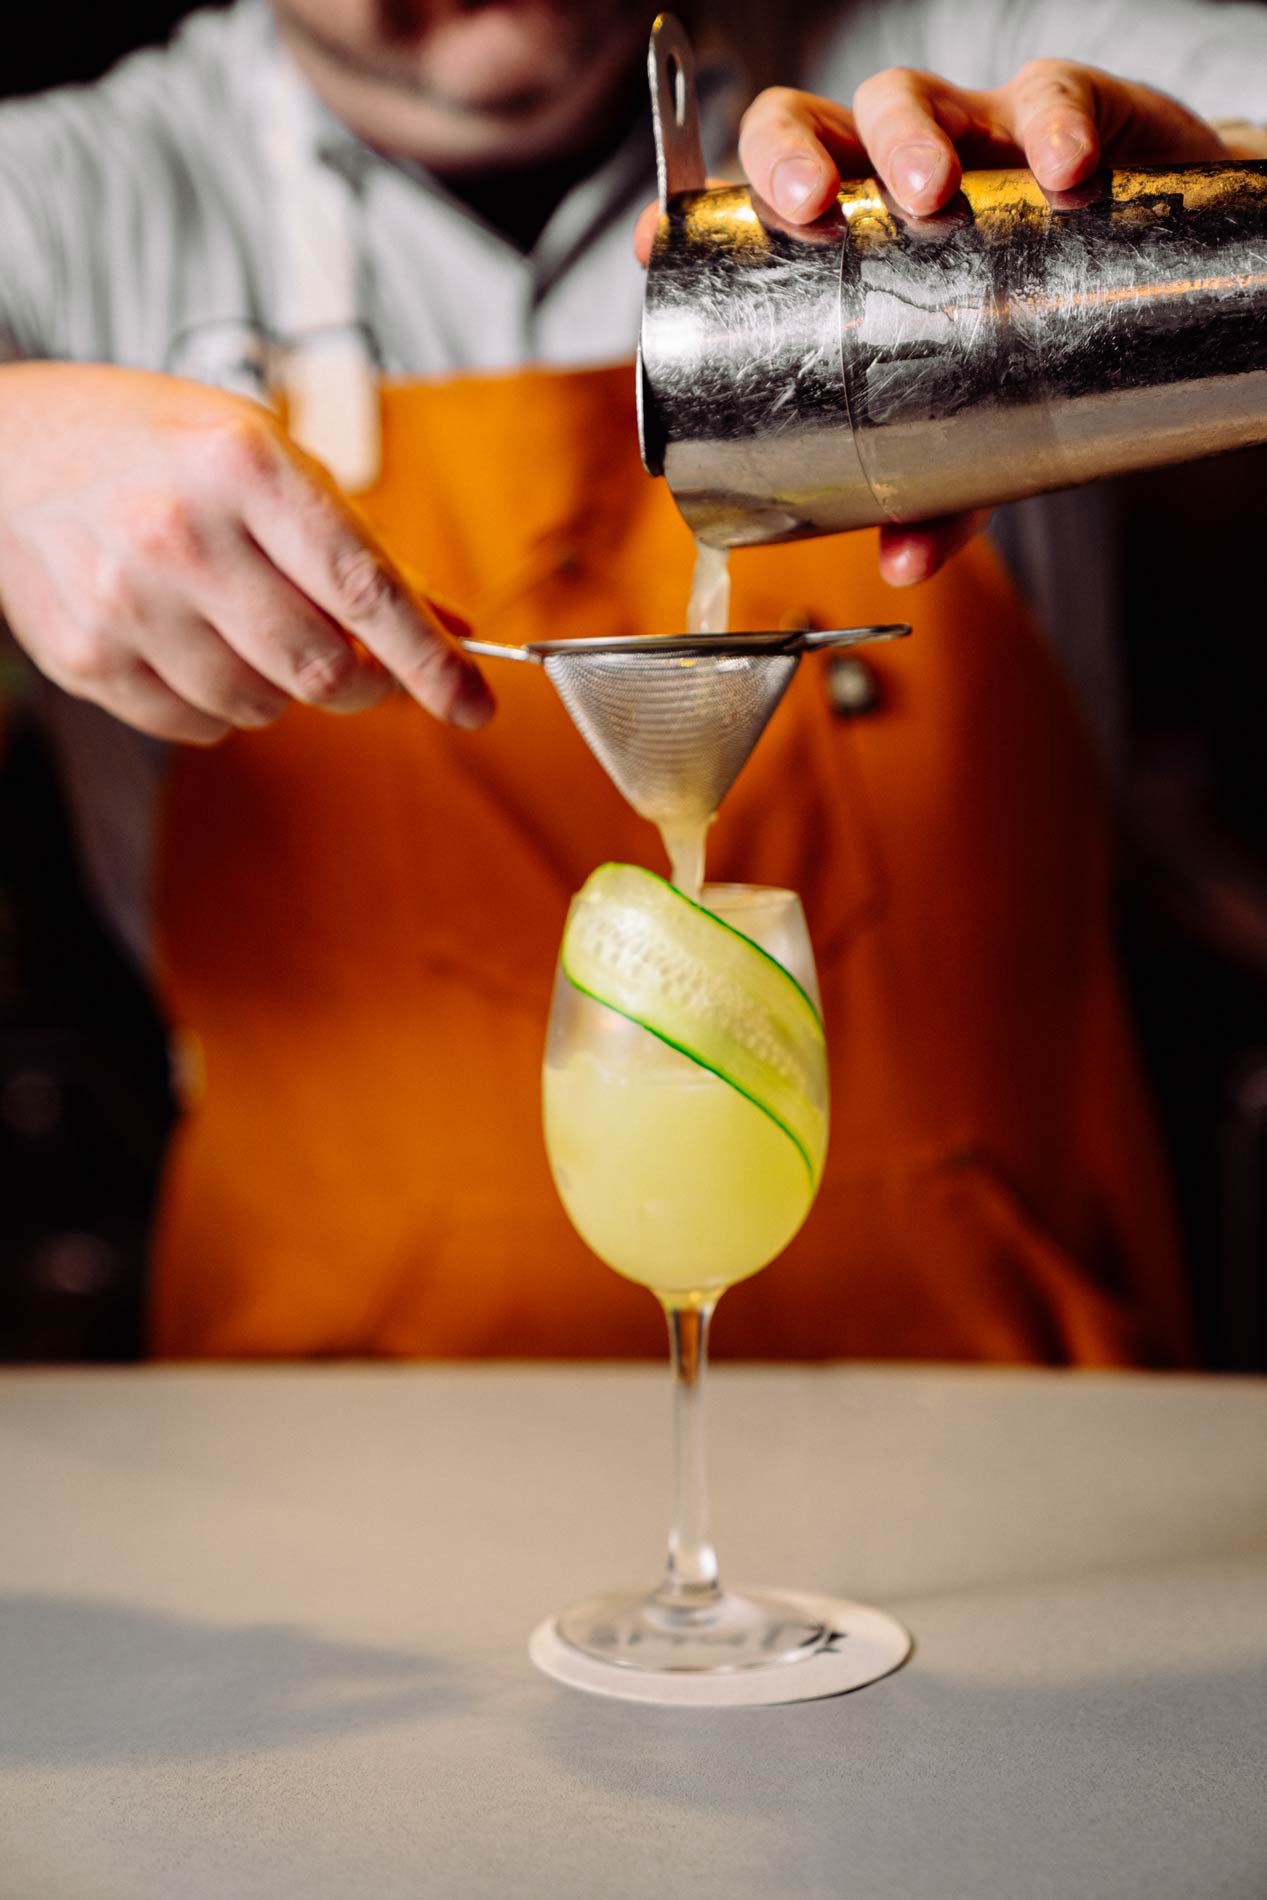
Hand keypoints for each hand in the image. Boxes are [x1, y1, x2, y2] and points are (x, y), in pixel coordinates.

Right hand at [0, 363, 492, 742]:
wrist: (9, 447)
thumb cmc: (158, 446)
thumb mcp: (269, 457)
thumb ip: (361, 547)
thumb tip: (450, 626)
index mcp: (243, 467)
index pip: (365, 590)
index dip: (431, 661)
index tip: (477, 705)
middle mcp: (182, 534)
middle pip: (320, 667)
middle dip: (364, 684)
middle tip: (366, 669)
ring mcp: (127, 602)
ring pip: (262, 706)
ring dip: (284, 687)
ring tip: (251, 625)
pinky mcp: (87, 658)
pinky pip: (198, 726)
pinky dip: (221, 703)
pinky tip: (195, 643)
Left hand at [639, 60, 1226, 584]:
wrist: (1173, 284)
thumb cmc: (1034, 346)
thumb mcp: (978, 432)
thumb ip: (938, 492)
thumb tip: (902, 565)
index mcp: (843, 237)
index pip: (751, 201)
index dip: (696, 209)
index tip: (658, 242)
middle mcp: (889, 175)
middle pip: (807, 125)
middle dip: (792, 155)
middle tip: (812, 206)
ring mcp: (971, 136)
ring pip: (906, 97)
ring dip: (906, 135)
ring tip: (929, 194)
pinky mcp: (1068, 118)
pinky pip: (1050, 96)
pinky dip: (1052, 123)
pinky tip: (1063, 170)